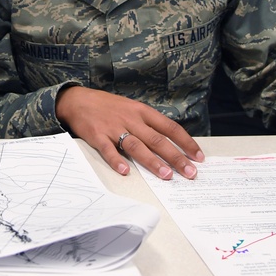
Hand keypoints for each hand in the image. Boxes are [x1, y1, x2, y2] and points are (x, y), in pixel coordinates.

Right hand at [56, 86, 203, 178]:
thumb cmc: (108, 107)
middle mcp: (131, 119)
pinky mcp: (97, 135)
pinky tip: (125, 171)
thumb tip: (169, 142)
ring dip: (152, 161)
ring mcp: (114, 127)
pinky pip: (108, 150)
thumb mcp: (131, 108)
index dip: (185, 142)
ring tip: (166, 175)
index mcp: (142, 112)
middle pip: (157, 139)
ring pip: (137, 146)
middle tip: (190, 172)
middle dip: (175, 157)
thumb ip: (148, 124)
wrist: (77, 100)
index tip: (198, 156)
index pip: (169, 127)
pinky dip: (116, 160)